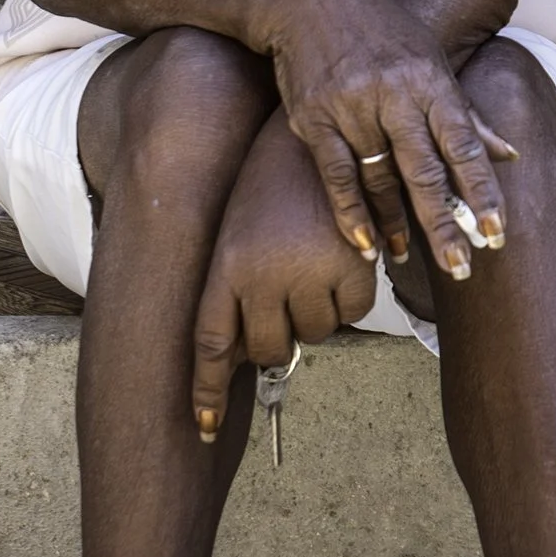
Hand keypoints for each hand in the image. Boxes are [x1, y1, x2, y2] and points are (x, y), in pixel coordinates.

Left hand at [188, 110, 387, 439]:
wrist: (312, 125)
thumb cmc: (271, 181)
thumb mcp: (240, 231)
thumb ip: (239, 288)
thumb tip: (249, 352)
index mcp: (224, 267)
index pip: (210, 345)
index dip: (205, 391)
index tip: (203, 431)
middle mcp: (260, 276)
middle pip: (268, 348)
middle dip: (278, 338)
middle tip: (289, 302)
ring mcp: (307, 271)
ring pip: (315, 333)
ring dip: (317, 313)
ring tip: (315, 264)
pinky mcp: (351, 264)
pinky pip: (352, 312)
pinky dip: (350, 297)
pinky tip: (344, 259)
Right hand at [256, 0, 513, 290]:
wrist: (309, 1)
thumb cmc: (382, 32)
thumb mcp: (431, 60)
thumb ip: (467, 114)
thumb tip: (509, 155)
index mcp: (430, 83)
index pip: (464, 146)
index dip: (483, 191)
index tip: (499, 231)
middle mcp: (394, 97)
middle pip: (425, 171)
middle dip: (444, 223)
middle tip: (461, 267)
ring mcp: (352, 108)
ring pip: (380, 179)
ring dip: (396, 225)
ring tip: (410, 259)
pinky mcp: (314, 119)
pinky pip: (338, 176)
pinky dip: (352, 213)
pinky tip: (366, 244)